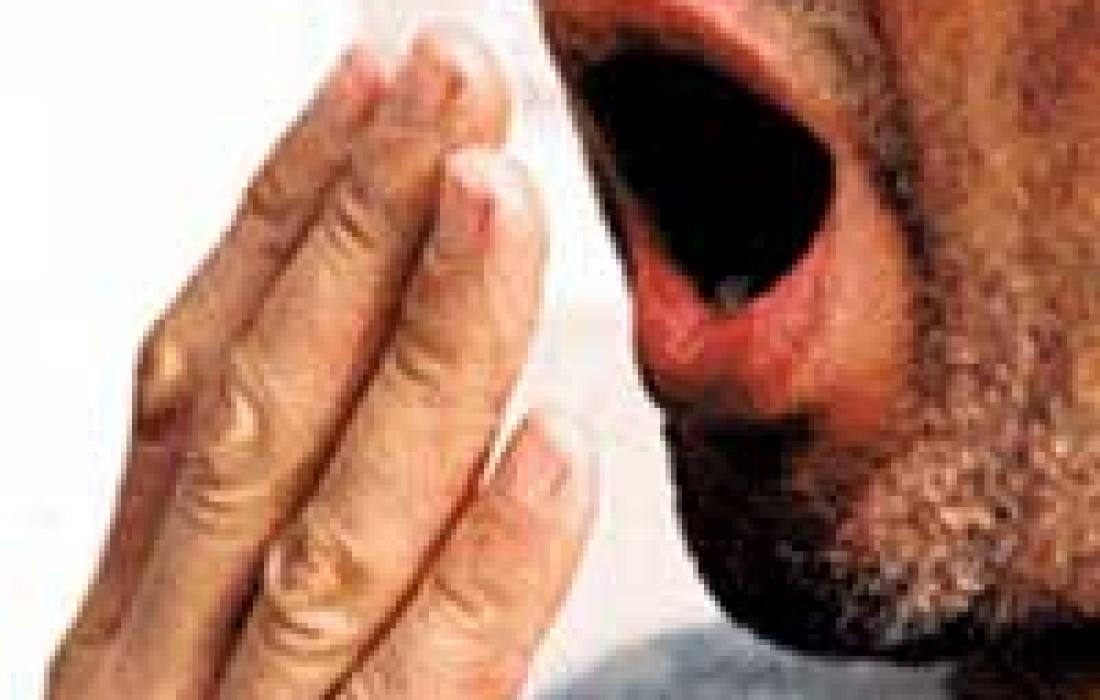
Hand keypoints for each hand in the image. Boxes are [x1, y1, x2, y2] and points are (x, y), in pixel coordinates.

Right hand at [49, 26, 593, 699]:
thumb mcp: (216, 668)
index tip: (367, 91)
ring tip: (495, 194)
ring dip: (425, 342)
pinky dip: (487, 566)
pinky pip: (424, 687)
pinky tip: (553, 446)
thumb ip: (287, 542)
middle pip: (267, 408)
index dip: (287, 217)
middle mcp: (168, 652)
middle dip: (361, 230)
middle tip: (450, 79)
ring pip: (338, 519)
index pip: (207, 372)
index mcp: (141, 604)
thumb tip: (393, 370)